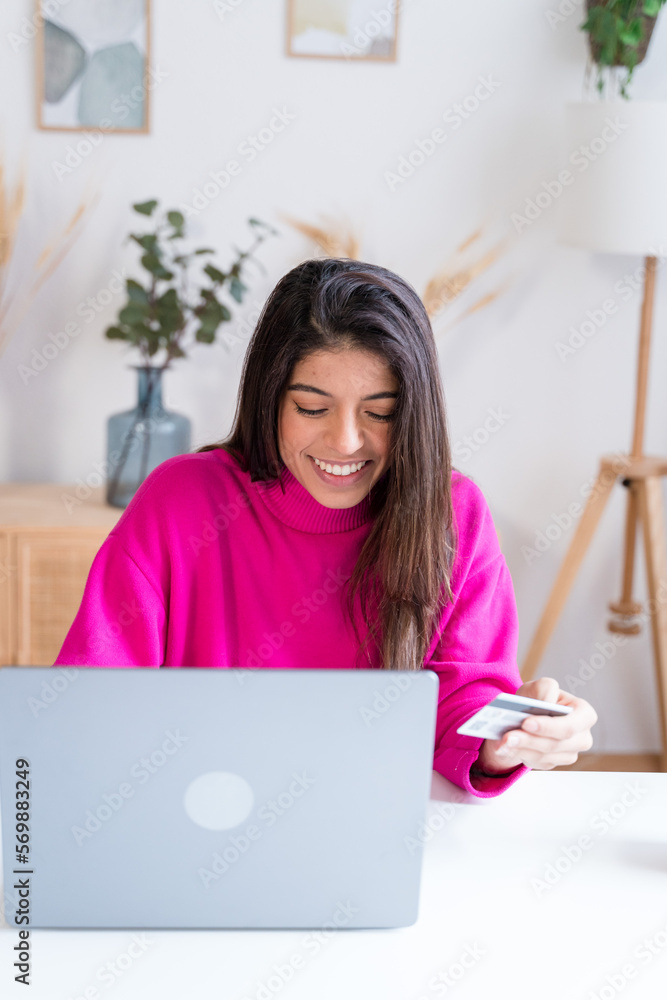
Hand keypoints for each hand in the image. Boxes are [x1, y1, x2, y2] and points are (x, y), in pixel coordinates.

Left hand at [476, 676, 597, 772]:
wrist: (527, 713)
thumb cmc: (539, 697)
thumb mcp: (541, 685)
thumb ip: (546, 688)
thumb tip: (545, 703)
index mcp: (585, 715)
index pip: (570, 726)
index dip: (549, 726)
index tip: (527, 723)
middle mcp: (581, 738)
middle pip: (555, 744)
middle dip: (529, 740)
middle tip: (508, 736)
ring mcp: (569, 753)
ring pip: (543, 756)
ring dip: (520, 748)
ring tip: (502, 741)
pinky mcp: (553, 763)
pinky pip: (536, 762)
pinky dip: (519, 754)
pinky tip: (506, 747)